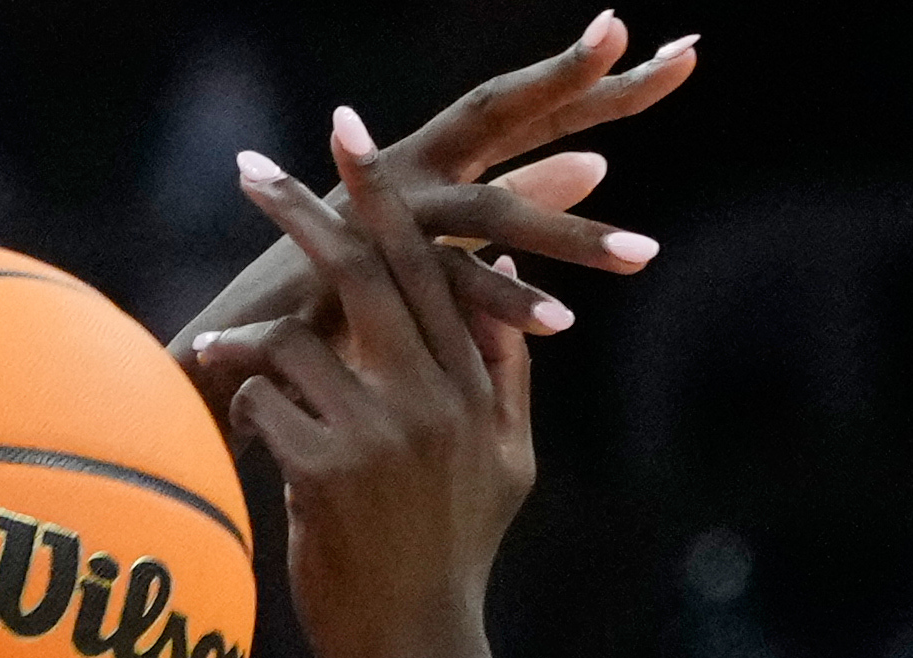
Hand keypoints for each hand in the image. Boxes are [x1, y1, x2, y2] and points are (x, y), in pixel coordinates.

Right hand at [168, 16, 695, 380]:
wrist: (230, 357)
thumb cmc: (333, 301)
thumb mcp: (445, 240)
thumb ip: (524, 196)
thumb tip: (598, 161)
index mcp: (436, 160)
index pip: (528, 110)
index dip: (591, 78)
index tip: (670, 45)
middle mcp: (413, 169)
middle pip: (512, 113)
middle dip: (592, 86)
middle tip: (681, 58)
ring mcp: (385, 217)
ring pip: (493, 212)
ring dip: (571, 234)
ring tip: (645, 254)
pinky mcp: (362, 276)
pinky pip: (447, 287)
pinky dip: (502, 304)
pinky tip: (560, 321)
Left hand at [197, 111, 544, 657]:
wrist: (419, 656)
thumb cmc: (452, 558)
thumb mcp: (507, 463)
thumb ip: (507, 369)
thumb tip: (515, 281)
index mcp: (475, 387)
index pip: (428, 265)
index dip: (383, 195)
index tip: (344, 134)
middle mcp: (436, 400)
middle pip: (360, 273)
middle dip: (302, 211)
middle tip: (252, 168)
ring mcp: (383, 436)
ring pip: (297, 340)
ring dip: (249, 344)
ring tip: (217, 353)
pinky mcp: (329, 474)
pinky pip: (264, 399)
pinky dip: (244, 407)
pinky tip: (241, 433)